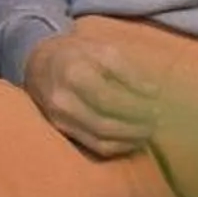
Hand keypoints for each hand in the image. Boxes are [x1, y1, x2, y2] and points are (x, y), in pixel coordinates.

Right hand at [23, 25, 162, 157]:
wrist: (40, 64)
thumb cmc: (78, 53)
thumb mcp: (103, 50)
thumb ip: (129, 71)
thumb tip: (154, 93)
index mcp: (75, 74)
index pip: (110, 99)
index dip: (137, 107)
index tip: (158, 106)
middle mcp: (64, 101)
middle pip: (106, 124)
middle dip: (137, 127)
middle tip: (156, 122)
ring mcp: (61, 120)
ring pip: (102, 140)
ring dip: (130, 140)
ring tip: (148, 132)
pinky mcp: (63, 132)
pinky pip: (95, 146)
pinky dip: (119, 146)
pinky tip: (132, 139)